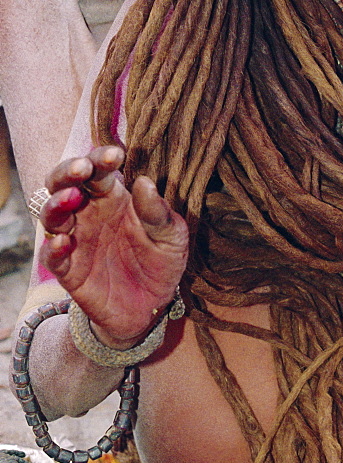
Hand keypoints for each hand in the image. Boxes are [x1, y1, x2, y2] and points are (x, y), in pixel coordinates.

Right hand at [39, 146, 188, 348]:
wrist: (152, 307)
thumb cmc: (161, 262)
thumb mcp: (171, 237)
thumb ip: (158, 212)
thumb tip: (144, 181)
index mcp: (114, 197)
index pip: (100, 170)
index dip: (102, 157)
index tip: (116, 154)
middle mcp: (89, 212)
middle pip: (65, 182)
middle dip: (69, 171)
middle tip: (82, 168)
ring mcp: (76, 239)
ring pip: (51, 214)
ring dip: (56, 203)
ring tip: (71, 198)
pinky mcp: (68, 269)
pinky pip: (51, 255)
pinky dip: (53, 247)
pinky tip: (64, 241)